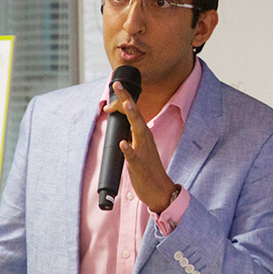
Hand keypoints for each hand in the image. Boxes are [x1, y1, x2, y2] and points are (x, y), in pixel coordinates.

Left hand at [103, 81, 177, 212]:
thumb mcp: (138, 148)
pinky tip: (123, 143)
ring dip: (132, 116)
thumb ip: (130, 137)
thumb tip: (121, 128)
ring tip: (126, 104)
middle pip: (135, 114)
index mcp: (143, 134)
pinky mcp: (139, 165)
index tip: (112, 90)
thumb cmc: (148, 168)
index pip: (132, 112)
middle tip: (117, 84)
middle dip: (126, 98)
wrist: (160, 189)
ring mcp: (143, 151)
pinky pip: (133, 156)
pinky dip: (128, 149)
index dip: (121, 100)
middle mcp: (144, 138)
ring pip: (137, 130)